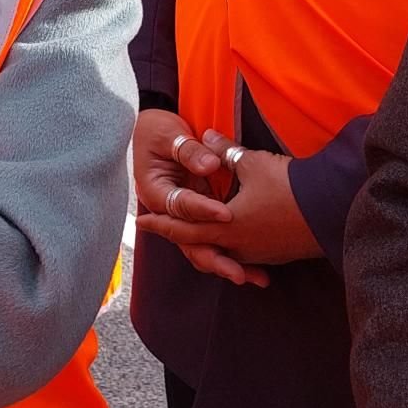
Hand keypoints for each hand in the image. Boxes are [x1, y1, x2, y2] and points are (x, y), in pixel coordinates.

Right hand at [132, 110, 267, 287]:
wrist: (150, 132)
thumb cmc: (156, 130)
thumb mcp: (167, 134)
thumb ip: (188, 150)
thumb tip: (210, 164)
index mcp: (156, 193)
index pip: (182, 206)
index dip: (203, 210)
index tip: (226, 214)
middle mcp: (170, 212)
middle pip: (191, 242)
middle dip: (216, 258)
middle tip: (239, 272)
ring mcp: (186, 217)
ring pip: (204, 248)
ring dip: (228, 264)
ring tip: (255, 277)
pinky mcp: (200, 216)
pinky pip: (215, 240)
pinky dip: (234, 254)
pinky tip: (257, 267)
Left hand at [135, 129, 323, 275]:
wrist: (332, 209)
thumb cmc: (288, 185)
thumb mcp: (251, 162)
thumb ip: (222, 151)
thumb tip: (204, 134)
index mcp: (226, 226)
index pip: (184, 227)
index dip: (161, 224)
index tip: (140, 221)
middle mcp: (238, 246)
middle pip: (198, 244)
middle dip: (175, 235)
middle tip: (155, 228)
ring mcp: (257, 254)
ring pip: (220, 252)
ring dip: (202, 243)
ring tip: (189, 234)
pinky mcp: (274, 255)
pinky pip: (241, 254)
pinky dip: (227, 248)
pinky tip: (227, 239)